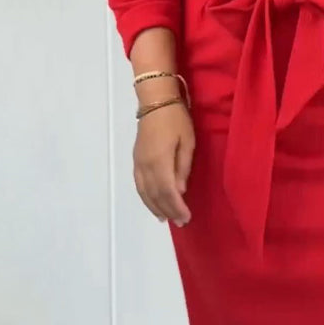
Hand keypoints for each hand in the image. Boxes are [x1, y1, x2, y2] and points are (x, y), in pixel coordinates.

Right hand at [133, 102, 194, 226]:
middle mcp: (145, 166)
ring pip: (144, 192)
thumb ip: (183, 167)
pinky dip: (145, 197)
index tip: (186, 218)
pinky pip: (139, 184)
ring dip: (154, 207)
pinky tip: (152, 203)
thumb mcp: (187, 142)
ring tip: (165, 219)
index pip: (168, 191)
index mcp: (160, 161)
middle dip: (168, 210)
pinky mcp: (136, 160)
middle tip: (180, 223)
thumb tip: (179, 191)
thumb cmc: (176, 119)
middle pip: (155, 195)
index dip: (177, 207)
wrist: (155, 101)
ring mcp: (138, 163)